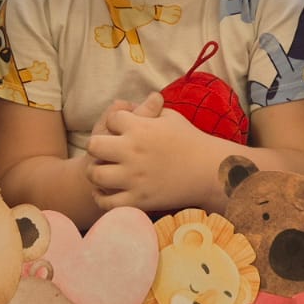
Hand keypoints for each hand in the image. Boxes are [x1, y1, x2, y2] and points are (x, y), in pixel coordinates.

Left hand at [85, 95, 222, 212]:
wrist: (209, 171)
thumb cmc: (191, 141)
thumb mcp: (171, 117)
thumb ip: (150, 108)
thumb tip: (136, 101)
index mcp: (140, 128)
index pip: (111, 118)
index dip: (115, 122)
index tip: (122, 128)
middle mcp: (132, 151)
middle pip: (94, 145)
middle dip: (97, 146)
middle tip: (105, 152)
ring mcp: (134, 177)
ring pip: (95, 175)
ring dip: (96, 172)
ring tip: (104, 172)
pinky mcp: (138, 200)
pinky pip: (107, 202)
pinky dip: (102, 197)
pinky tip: (108, 191)